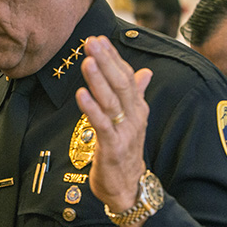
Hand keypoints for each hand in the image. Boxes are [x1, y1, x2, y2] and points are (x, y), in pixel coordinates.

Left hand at [75, 36, 152, 226]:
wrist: (129, 188)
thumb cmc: (126, 152)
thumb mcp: (133, 120)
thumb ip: (137, 94)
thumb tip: (145, 71)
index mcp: (137, 108)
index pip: (127, 76)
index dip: (113, 57)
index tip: (100, 38)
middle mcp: (134, 116)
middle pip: (120, 84)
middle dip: (106, 61)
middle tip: (92, 42)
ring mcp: (124, 132)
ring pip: (111, 101)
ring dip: (98, 79)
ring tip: (87, 60)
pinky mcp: (112, 147)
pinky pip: (102, 124)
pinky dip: (91, 108)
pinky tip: (81, 94)